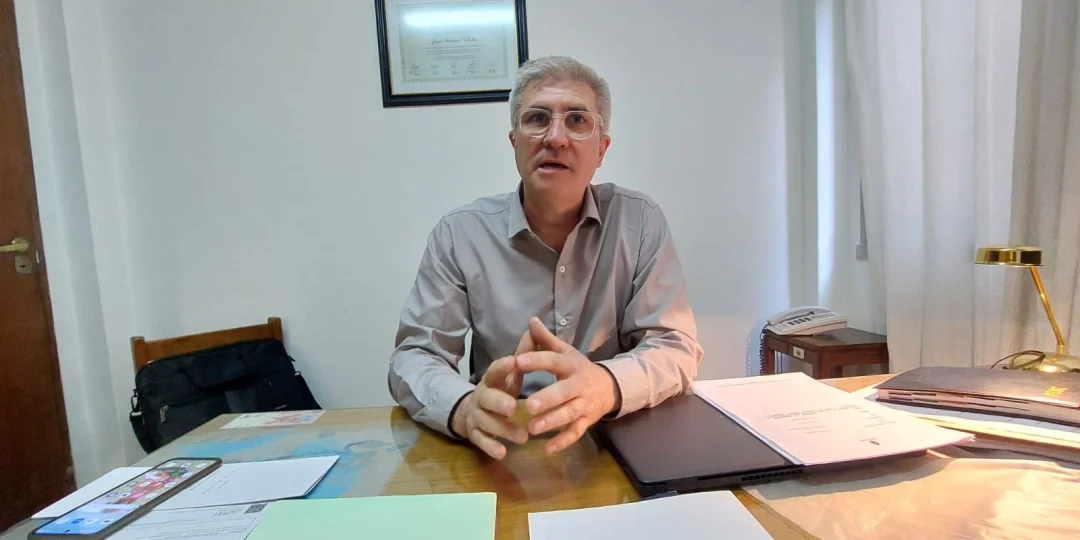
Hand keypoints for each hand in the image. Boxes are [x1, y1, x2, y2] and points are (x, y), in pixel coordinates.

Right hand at [450, 330, 534, 458]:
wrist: (470, 412)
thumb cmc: (499, 391)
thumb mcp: (511, 374)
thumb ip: (523, 353)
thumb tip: (534, 326)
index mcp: (492, 379)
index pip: (495, 370)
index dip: (504, 366)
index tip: (515, 362)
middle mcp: (481, 396)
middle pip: (487, 398)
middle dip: (499, 402)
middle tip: (514, 407)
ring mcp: (476, 416)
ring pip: (486, 422)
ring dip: (503, 430)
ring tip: (523, 437)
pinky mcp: (475, 434)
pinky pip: (481, 441)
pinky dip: (491, 447)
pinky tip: (503, 453)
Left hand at [515, 317, 620, 453]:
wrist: (610, 387)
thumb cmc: (579, 368)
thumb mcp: (566, 351)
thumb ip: (546, 339)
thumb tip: (531, 320)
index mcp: (571, 365)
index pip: (553, 361)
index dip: (537, 360)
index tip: (517, 361)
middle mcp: (579, 385)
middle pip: (564, 393)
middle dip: (547, 399)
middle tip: (528, 405)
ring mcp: (584, 405)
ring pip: (569, 414)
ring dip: (552, 421)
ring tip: (533, 427)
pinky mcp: (586, 421)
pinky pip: (575, 433)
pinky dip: (563, 442)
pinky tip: (547, 449)